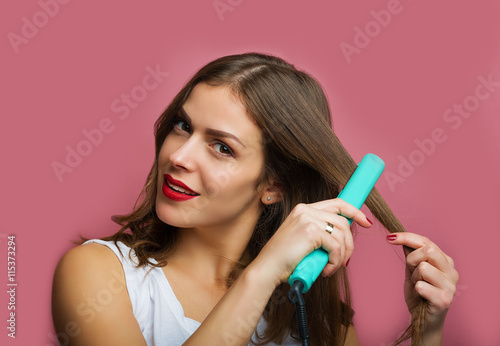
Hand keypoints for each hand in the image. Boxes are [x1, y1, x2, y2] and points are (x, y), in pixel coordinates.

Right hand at [252, 198, 372, 284]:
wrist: (267, 269)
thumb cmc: (284, 259)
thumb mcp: (302, 240)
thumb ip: (319, 234)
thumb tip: (343, 238)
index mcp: (303, 209)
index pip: (336, 203)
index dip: (354, 211)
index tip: (366, 222)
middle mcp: (305, 210)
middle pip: (342, 220)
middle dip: (350, 242)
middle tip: (346, 260)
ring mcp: (307, 219)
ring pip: (341, 234)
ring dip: (342, 255)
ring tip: (332, 267)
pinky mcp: (310, 231)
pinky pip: (335, 246)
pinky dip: (335, 261)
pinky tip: (326, 270)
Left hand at [387, 232, 458, 331]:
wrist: (424, 320)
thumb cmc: (419, 294)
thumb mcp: (412, 270)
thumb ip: (411, 255)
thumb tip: (399, 236)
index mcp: (445, 261)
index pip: (426, 241)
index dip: (406, 237)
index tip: (389, 237)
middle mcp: (452, 271)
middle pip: (428, 250)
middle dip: (412, 259)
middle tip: (411, 271)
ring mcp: (450, 285)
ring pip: (423, 268)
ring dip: (414, 278)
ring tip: (419, 287)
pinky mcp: (444, 300)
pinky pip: (421, 286)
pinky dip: (416, 290)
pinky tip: (421, 297)